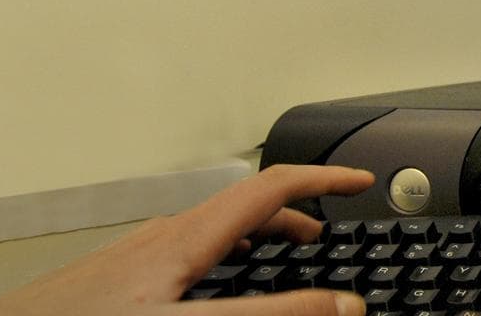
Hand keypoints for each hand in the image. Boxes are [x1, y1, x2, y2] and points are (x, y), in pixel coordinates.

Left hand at [0, 164, 374, 315]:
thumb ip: (273, 315)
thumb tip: (342, 306)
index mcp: (189, 236)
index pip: (273, 186)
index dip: (324, 178)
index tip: (360, 180)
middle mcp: (165, 235)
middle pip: (247, 206)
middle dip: (298, 214)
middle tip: (330, 235)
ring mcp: (139, 253)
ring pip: (216, 229)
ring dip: (261, 236)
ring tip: (283, 259)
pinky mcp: (120, 275)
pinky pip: (189, 250)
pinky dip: (226, 256)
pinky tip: (213, 288)